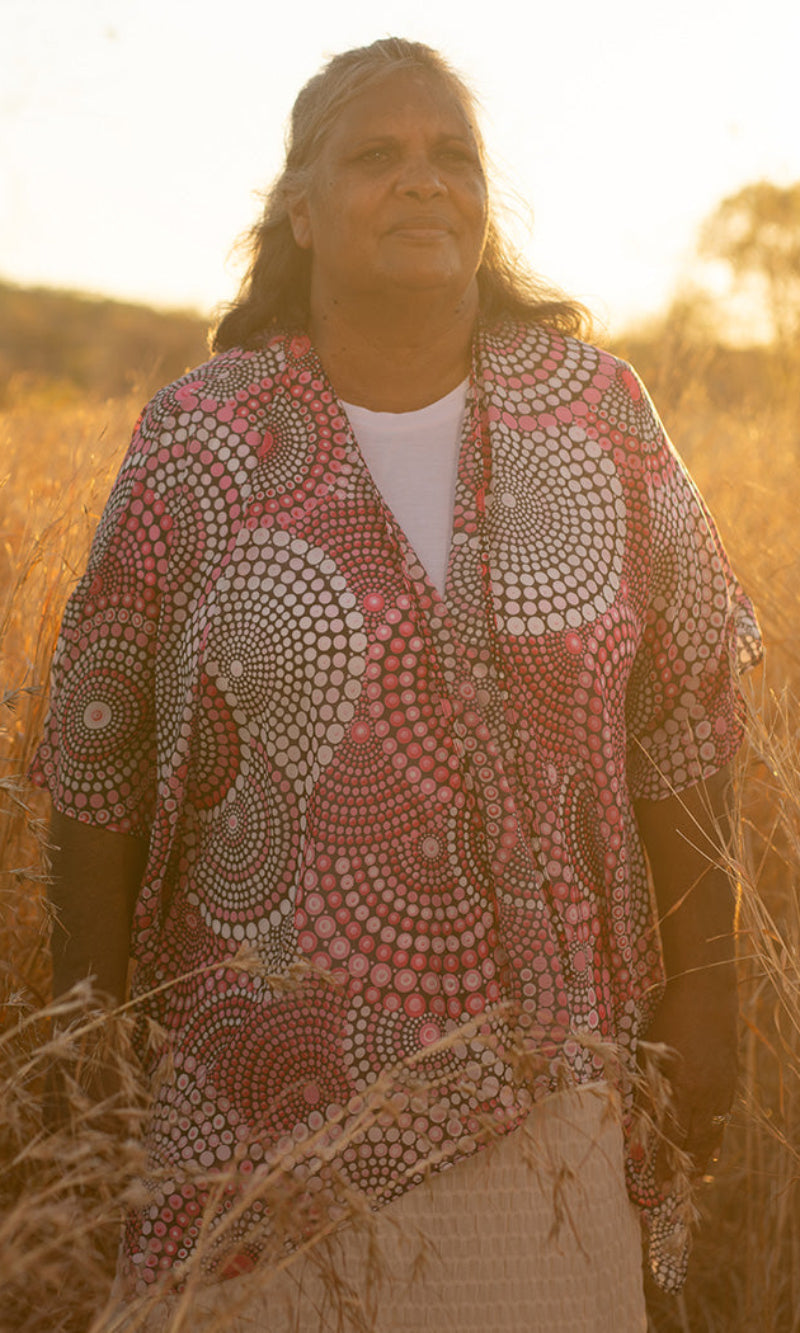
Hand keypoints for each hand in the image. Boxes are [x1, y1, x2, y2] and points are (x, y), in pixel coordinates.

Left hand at [640, 972, 737, 1184]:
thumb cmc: (669, 1020)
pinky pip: (724, 1119)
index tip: (654, 1182)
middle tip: (672, 1189)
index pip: (672, 1136)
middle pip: (696, 1142)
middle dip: (682, 1167)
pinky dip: (716, 1136)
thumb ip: (647, 1090)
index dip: (663, 1161)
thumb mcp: (650, 1054)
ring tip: (694, 1179)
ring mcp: (723, 1090)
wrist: (706, 996)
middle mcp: (707, 1096)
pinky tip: (710, 1146)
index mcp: (684, 1089)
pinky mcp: (731, 1082)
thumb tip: (638, 1124)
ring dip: (702, 1158)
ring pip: (714, 1134)